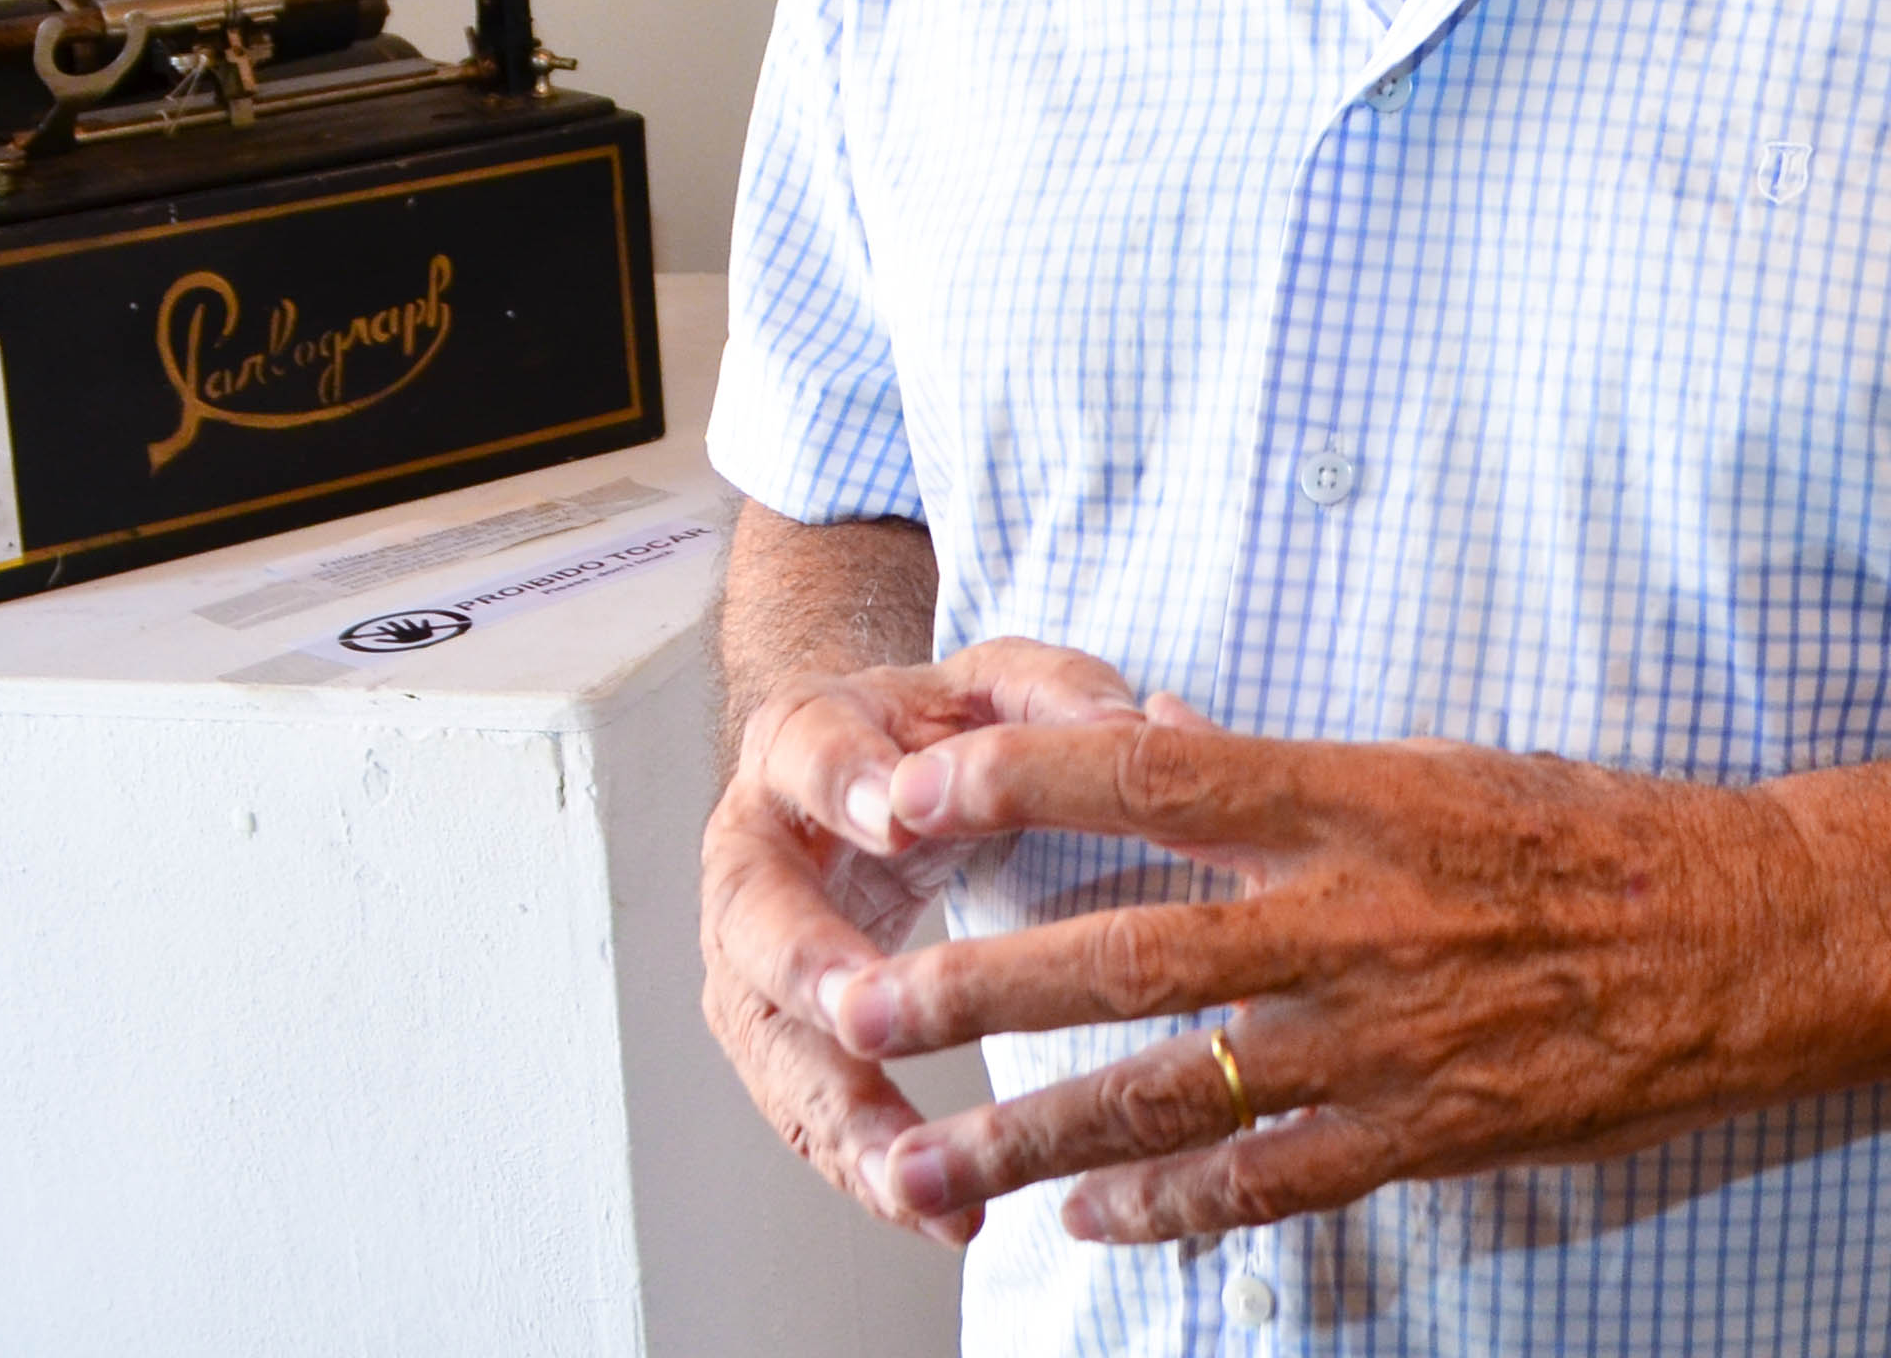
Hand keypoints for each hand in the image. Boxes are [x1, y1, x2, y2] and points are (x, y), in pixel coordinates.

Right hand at [699, 636, 1157, 1242]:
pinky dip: (864, 1160)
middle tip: (860, 1013)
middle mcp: (755, 847)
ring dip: (834, 1108)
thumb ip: (1063, 691)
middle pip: (756, 915)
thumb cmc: (940, 727)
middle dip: (807, 968)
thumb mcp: (1005, 677)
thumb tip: (1137, 729)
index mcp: (805, 739)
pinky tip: (931, 1212)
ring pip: (771, 1039)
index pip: (812, 754)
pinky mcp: (780, 1029)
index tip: (893, 816)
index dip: (845, 784)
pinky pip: (811, 1105)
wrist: (865, 763)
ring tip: (902, 1172)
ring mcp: (753, 949)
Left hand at [783, 717, 1890, 1241]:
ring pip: (1172, 1091)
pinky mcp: (1423, 1130)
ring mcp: (1382, 1036)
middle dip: (977, 987)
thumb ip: (1289, 776)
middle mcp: (1351, 915)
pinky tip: (1088, 1217)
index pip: (1152, 769)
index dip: (1021, 778)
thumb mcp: (1437, 765)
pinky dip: (1170, 1205)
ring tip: (928, 1155)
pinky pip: (1269, 1180)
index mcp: (1353, 798)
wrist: (1745, 934)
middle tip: (856, 1009)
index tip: (910, 790)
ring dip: (1036, 1128)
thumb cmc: (1590, 831)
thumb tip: (1159, 736)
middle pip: (1127, 952)